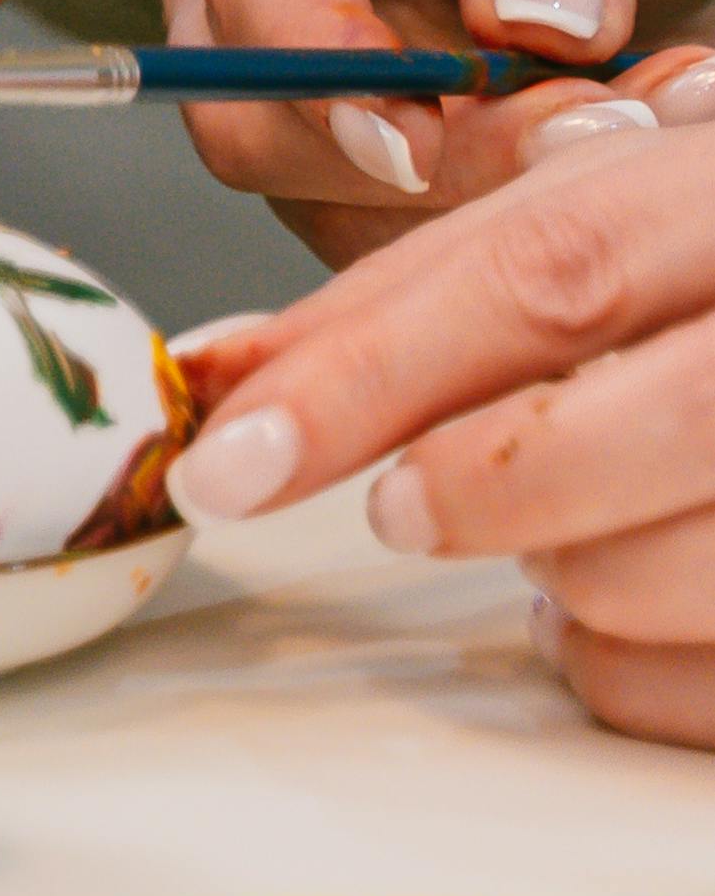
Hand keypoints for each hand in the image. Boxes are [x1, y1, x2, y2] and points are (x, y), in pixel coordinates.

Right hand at [161, 0, 714, 260]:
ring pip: (304, 187)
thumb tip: (539, 21)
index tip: (417, 139)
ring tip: (614, 126)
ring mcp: (271, 68)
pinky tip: (572, 163)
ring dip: (462, 197)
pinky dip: (475, 229)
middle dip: (403, 158)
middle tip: (574, 135)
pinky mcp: (320, 154)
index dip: (316, 61)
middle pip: (243, 107)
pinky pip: (366, 231)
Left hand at [161, 108, 714, 746]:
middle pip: (653, 420)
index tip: (229, 452)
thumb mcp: (620, 209)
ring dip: (570, 576)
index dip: (368, 367)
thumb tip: (231, 375)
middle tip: (400, 508)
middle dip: (486, 483)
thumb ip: (435, 285)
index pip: (550, 270)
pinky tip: (624, 604)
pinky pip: (712, 685)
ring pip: (676, 568)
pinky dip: (629, 666)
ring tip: (554, 533)